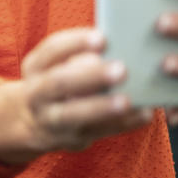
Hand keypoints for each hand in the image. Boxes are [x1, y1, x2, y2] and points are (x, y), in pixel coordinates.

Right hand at [0, 28, 154, 164]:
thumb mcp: (54, 64)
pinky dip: (122, 123)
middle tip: (121, 69)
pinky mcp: (72, 139)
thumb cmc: (57, 80)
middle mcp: (37, 93)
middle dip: (91, 76)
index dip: (76, 43)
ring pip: (74, 114)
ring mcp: (51, 120)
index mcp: (35, 67)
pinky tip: (143, 113)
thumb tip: (117, 44)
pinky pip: (98, 132)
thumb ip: (78, 54)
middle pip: (59, 82)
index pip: (51, 50)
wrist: (35, 121)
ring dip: (102, 106)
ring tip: (128, 100)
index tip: (103, 38)